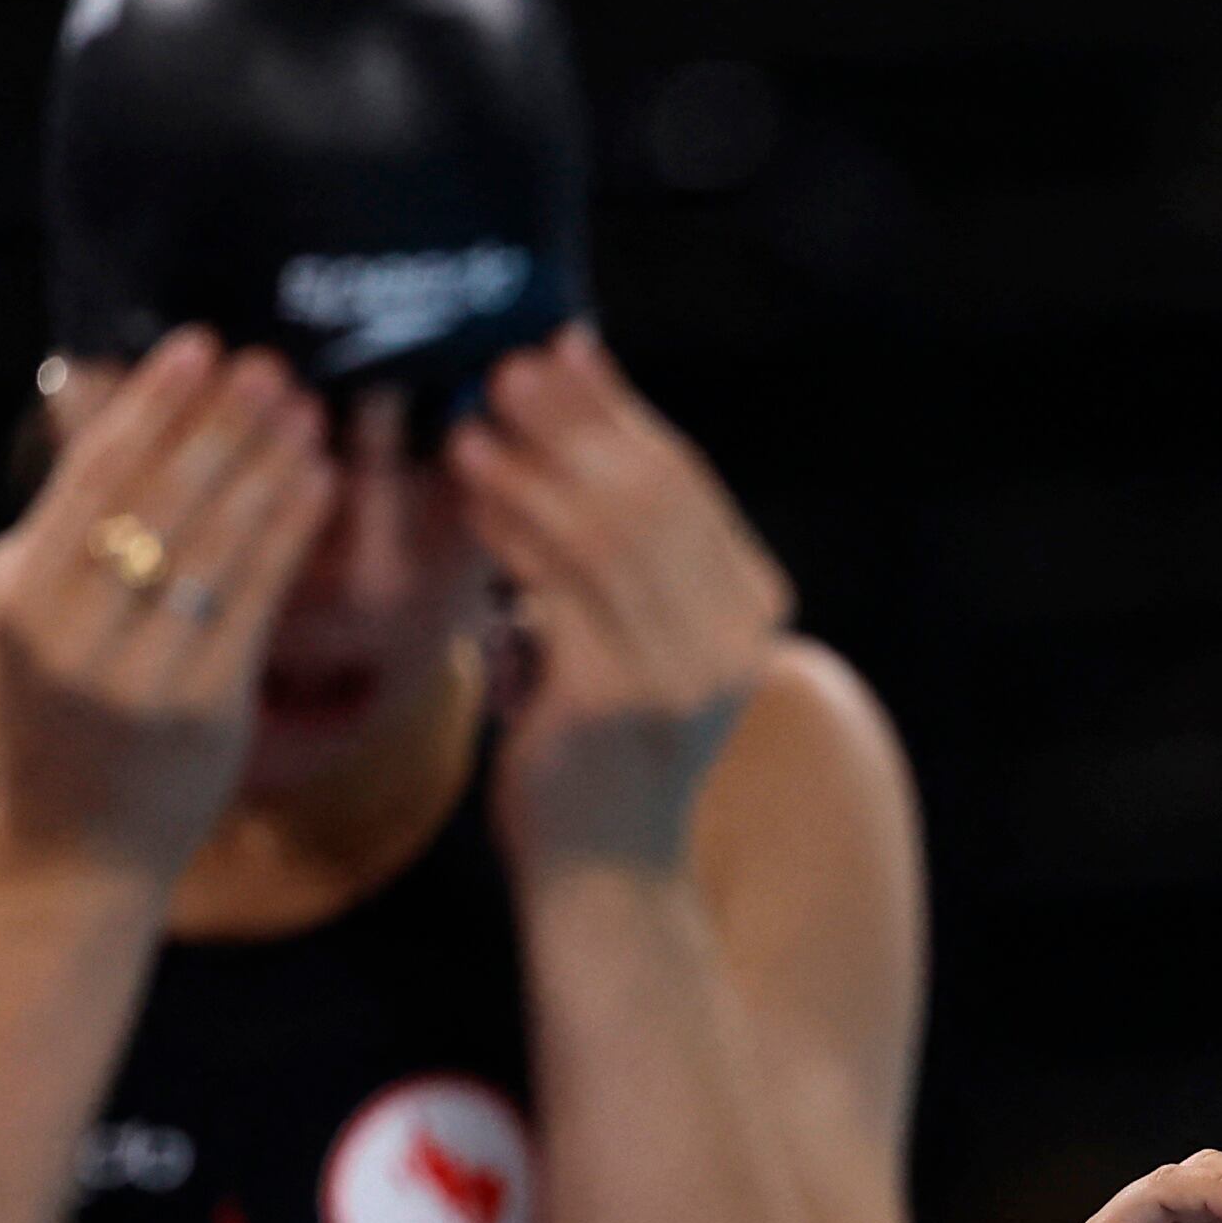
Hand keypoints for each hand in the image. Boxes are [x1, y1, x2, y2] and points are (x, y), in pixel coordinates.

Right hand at [0, 331, 331, 878]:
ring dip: (263, 468)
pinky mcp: (203, 713)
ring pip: (212, 549)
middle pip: (155, 504)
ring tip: (302, 408)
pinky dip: (287, 534)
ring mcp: (137, 679)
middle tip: (265, 362)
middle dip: (216, 426)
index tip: (192, 347)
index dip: (146, 408)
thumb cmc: (49, 722)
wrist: (74, 854)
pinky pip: (255, 603)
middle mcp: (67, 639)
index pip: (89, 482)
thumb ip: (52, 531)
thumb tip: (91, 412)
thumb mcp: (17, 621)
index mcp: (15, 603)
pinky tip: (317, 482)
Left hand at [453, 328, 794, 874]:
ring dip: (531, 466)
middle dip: (574, 422)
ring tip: (474, 420)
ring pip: (601, 532)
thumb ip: (626, 549)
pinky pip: (555, 584)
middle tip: (508, 368)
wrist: (607, 875)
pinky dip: (511, 527)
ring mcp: (681, 674)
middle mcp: (732, 641)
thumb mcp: (638, 636)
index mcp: (751, 613)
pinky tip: (471, 493)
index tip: (563, 347)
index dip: (620, 409)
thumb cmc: (603, 746)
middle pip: (648, 496)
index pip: (685, 483)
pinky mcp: (616, 700)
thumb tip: (573, 408)